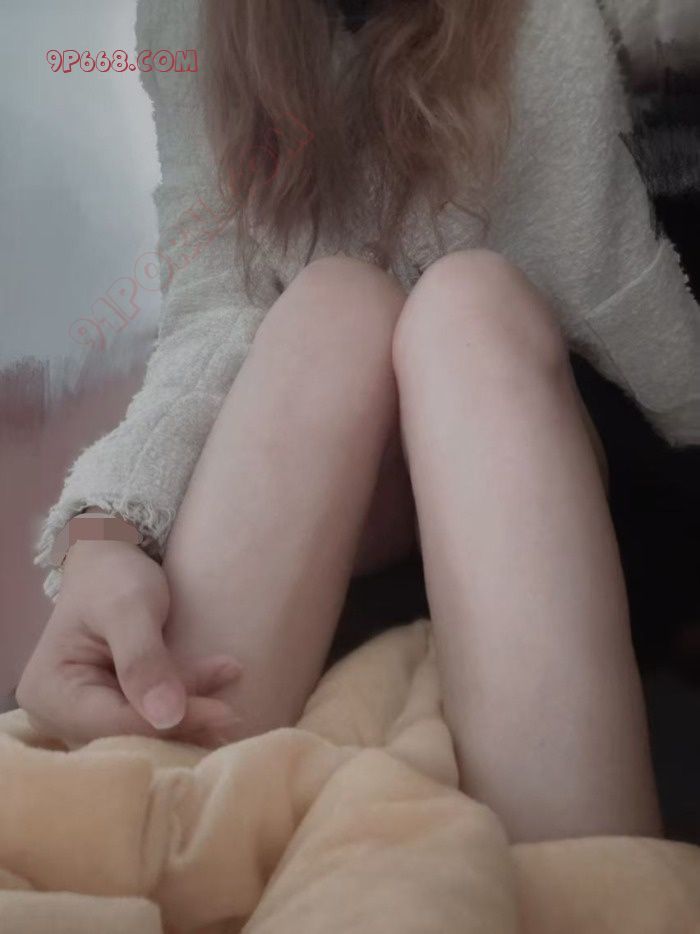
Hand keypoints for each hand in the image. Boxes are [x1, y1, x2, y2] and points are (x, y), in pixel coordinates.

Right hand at [17, 539, 241, 748]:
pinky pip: (151, 721)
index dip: (172, 723)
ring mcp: (84, 717)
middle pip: (129, 735)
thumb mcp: (128, 607)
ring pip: (145, 733)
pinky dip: (186, 710)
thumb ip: (144, 659)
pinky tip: (220, 698)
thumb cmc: (113, 576)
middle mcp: (58, 715)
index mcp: (48, 693)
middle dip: (184, 727)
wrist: (111, 559)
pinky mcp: (111, 711)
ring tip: (233, 710)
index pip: (115, 723)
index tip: (225, 713)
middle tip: (236, 719)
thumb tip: (167, 717)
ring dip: (190, 721)